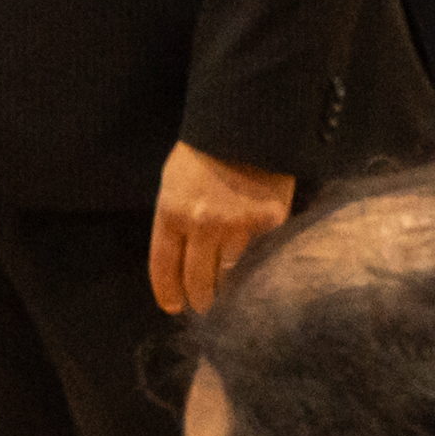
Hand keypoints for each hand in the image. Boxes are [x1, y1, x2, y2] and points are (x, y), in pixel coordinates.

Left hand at [150, 139, 292, 313]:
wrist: (248, 127)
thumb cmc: (203, 153)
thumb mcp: (174, 184)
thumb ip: (176, 220)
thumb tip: (182, 257)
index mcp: (171, 212)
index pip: (164, 265)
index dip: (168, 290)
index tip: (173, 307)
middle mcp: (202, 225)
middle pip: (198, 278)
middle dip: (200, 298)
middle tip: (204, 307)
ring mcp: (238, 226)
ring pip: (231, 271)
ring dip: (230, 284)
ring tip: (231, 294)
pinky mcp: (270, 224)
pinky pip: (261, 254)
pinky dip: (258, 263)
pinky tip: (258, 270)